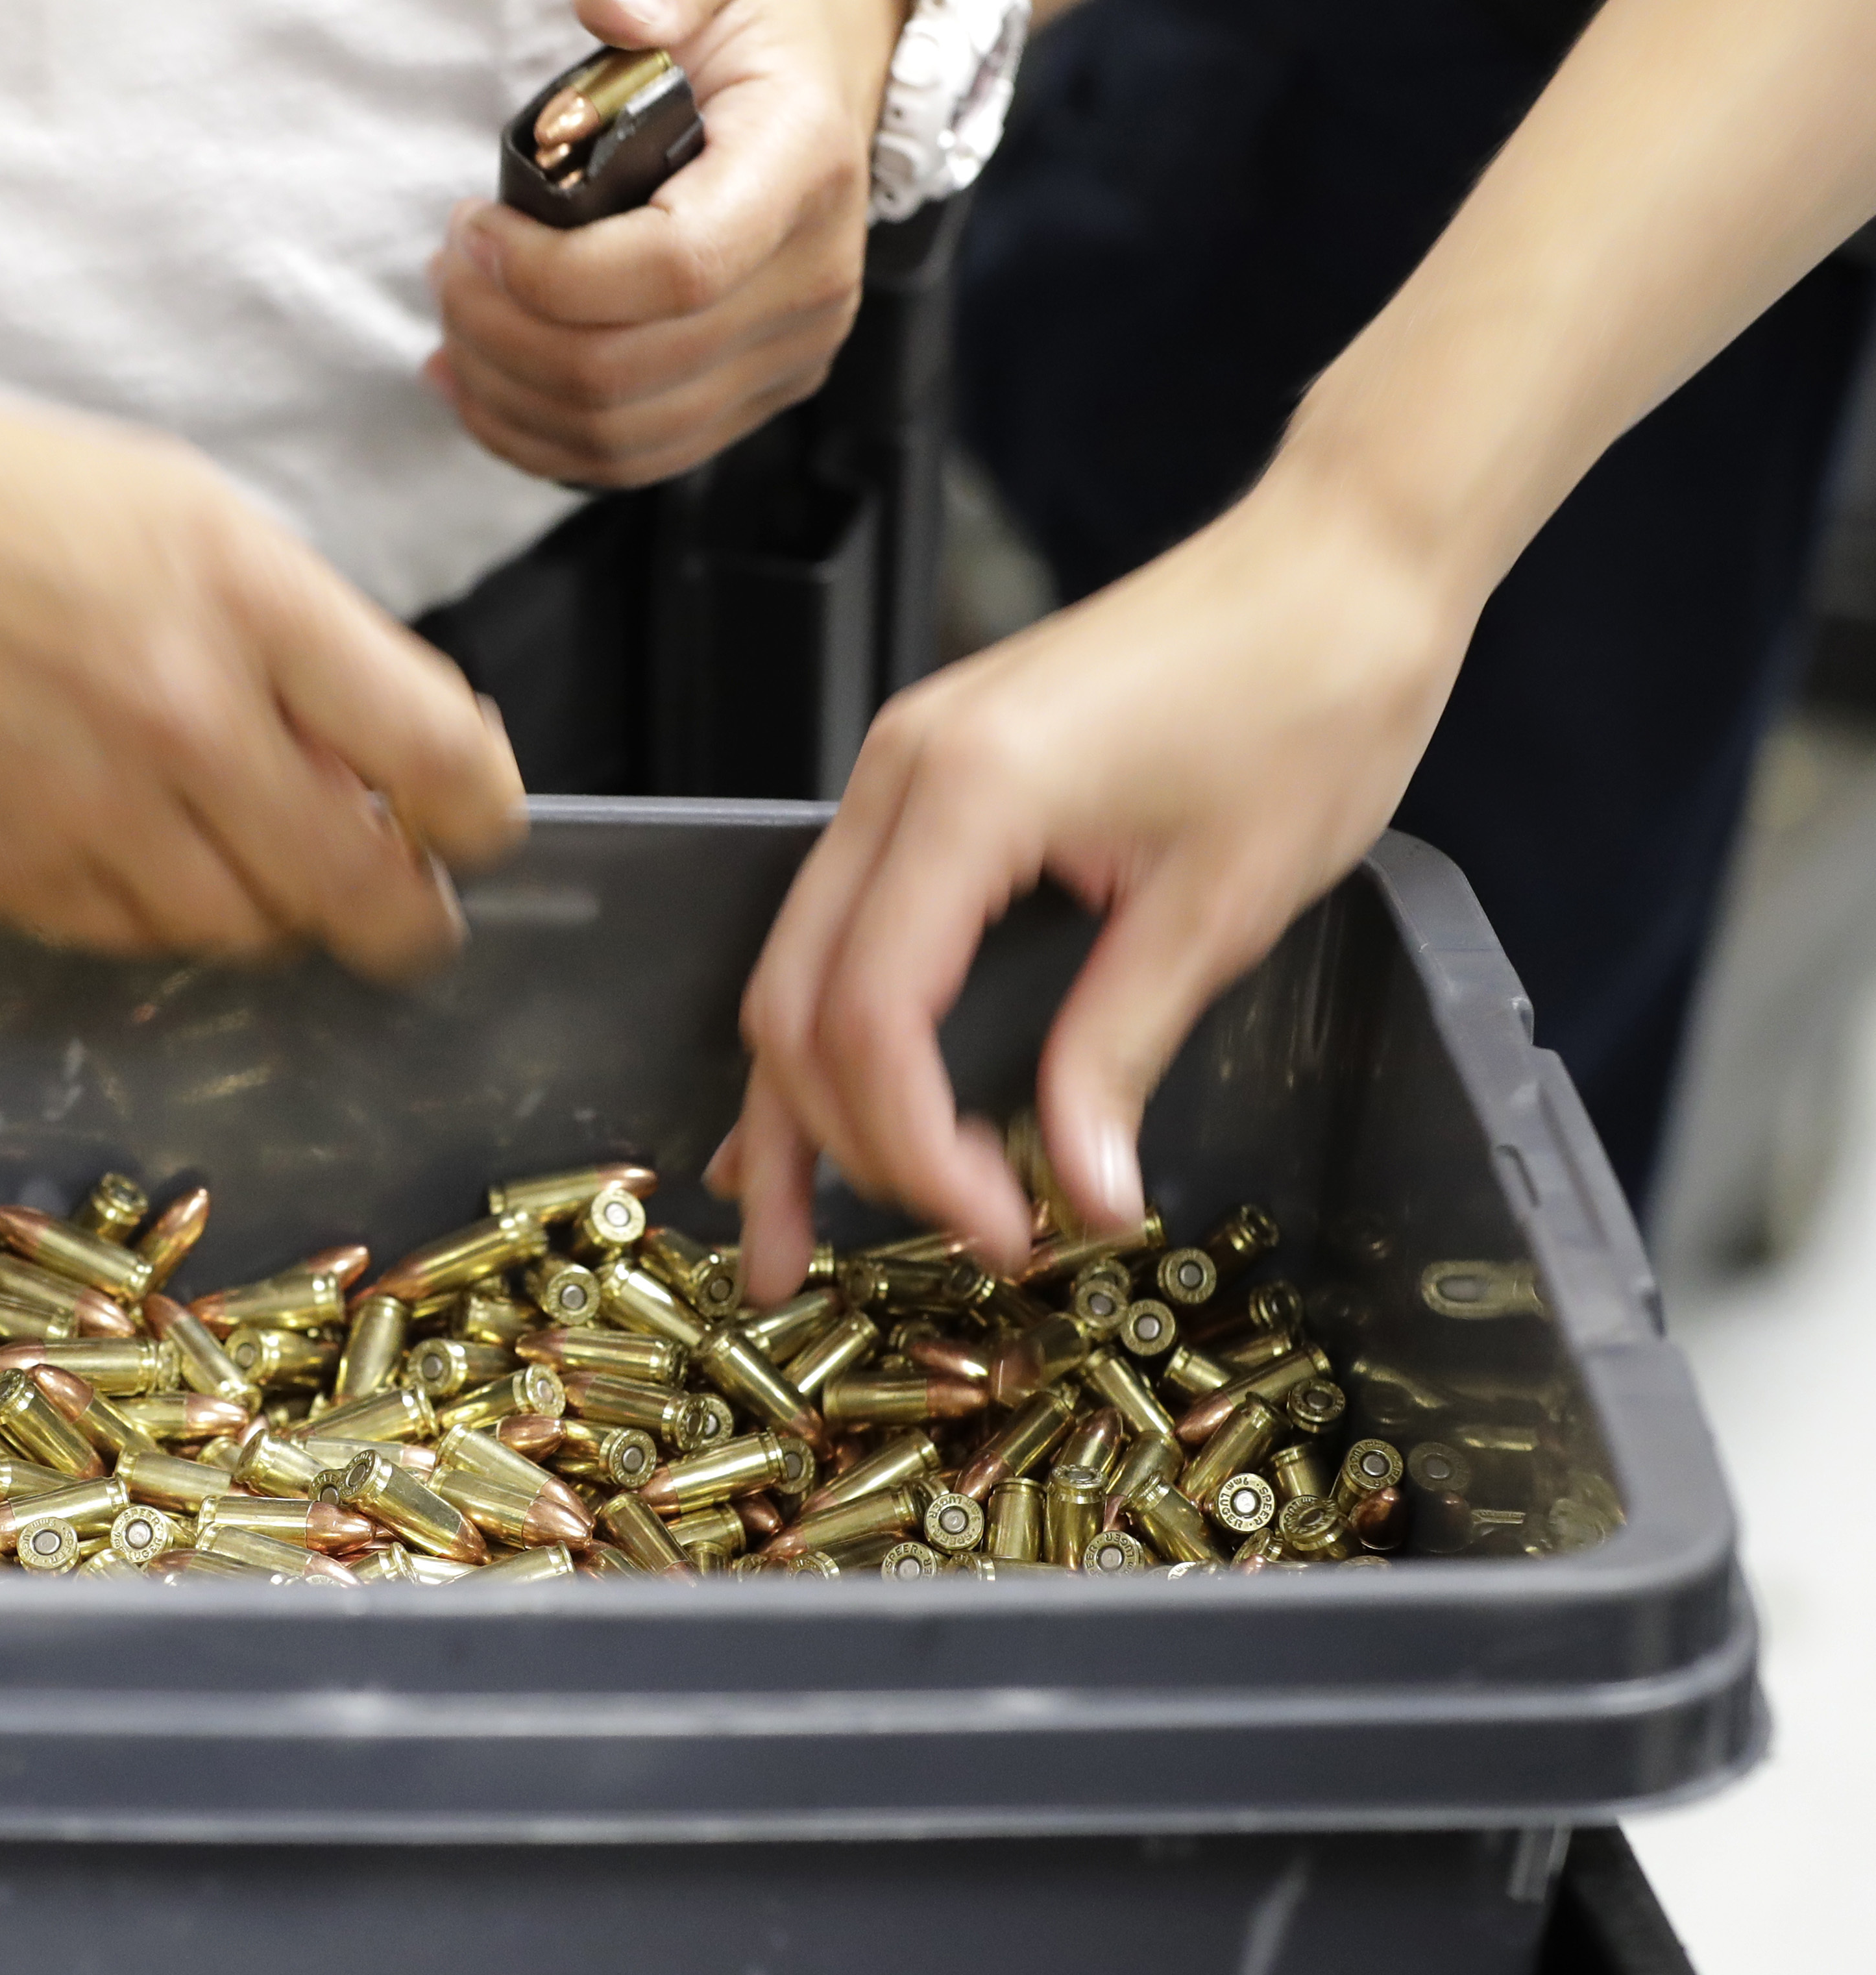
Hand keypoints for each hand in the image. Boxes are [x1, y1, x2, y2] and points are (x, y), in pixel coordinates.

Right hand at [0, 384, 527, 979]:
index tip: (479, 830)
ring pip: (250, 933)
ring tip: (257, 856)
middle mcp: (177, 717)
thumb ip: (310, 640)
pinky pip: (136, 943)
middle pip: (361, 890)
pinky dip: (163, 911)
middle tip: (411, 911)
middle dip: (408, 916)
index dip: (485, 817)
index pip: (438, 759)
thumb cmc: (1, 507)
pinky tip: (138, 844)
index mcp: (246, 600)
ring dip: (278, 909)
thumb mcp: (193, 517)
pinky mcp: (5, 879)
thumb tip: (407, 766)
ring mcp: (85, 813)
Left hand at [425, 0, 901, 488]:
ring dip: (504, 391)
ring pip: (617, 433)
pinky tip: (475, 386)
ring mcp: (788, 355)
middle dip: (500, 331)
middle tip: (446, 269)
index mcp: (801, 172)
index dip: (549, 272)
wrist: (835, 87)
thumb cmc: (765, 34)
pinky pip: (631, 457)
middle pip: (626, 369)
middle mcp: (810, 282)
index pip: (675, 267)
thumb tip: (608, 11)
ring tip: (452, 321)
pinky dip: (536, 436)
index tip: (474, 225)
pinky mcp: (756, 395)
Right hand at [708, 469, 1480, 1295]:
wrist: (1341, 561)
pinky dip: (829, 1024)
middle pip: (796, 999)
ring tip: (780, 1219)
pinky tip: (817, 1104)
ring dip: (795, 1098)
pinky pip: (842, 922)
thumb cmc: (1308, 697)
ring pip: (797, 964)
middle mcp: (899, 774)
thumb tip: (1079, 1196)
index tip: (994, 1229)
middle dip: (816, 1145)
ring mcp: (902, 768)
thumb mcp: (1221, 904)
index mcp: (966, 795)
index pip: (874, 1016)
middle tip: (827, 1267)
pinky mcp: (933, 775)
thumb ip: (1121, 1052)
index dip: (914, 1148)